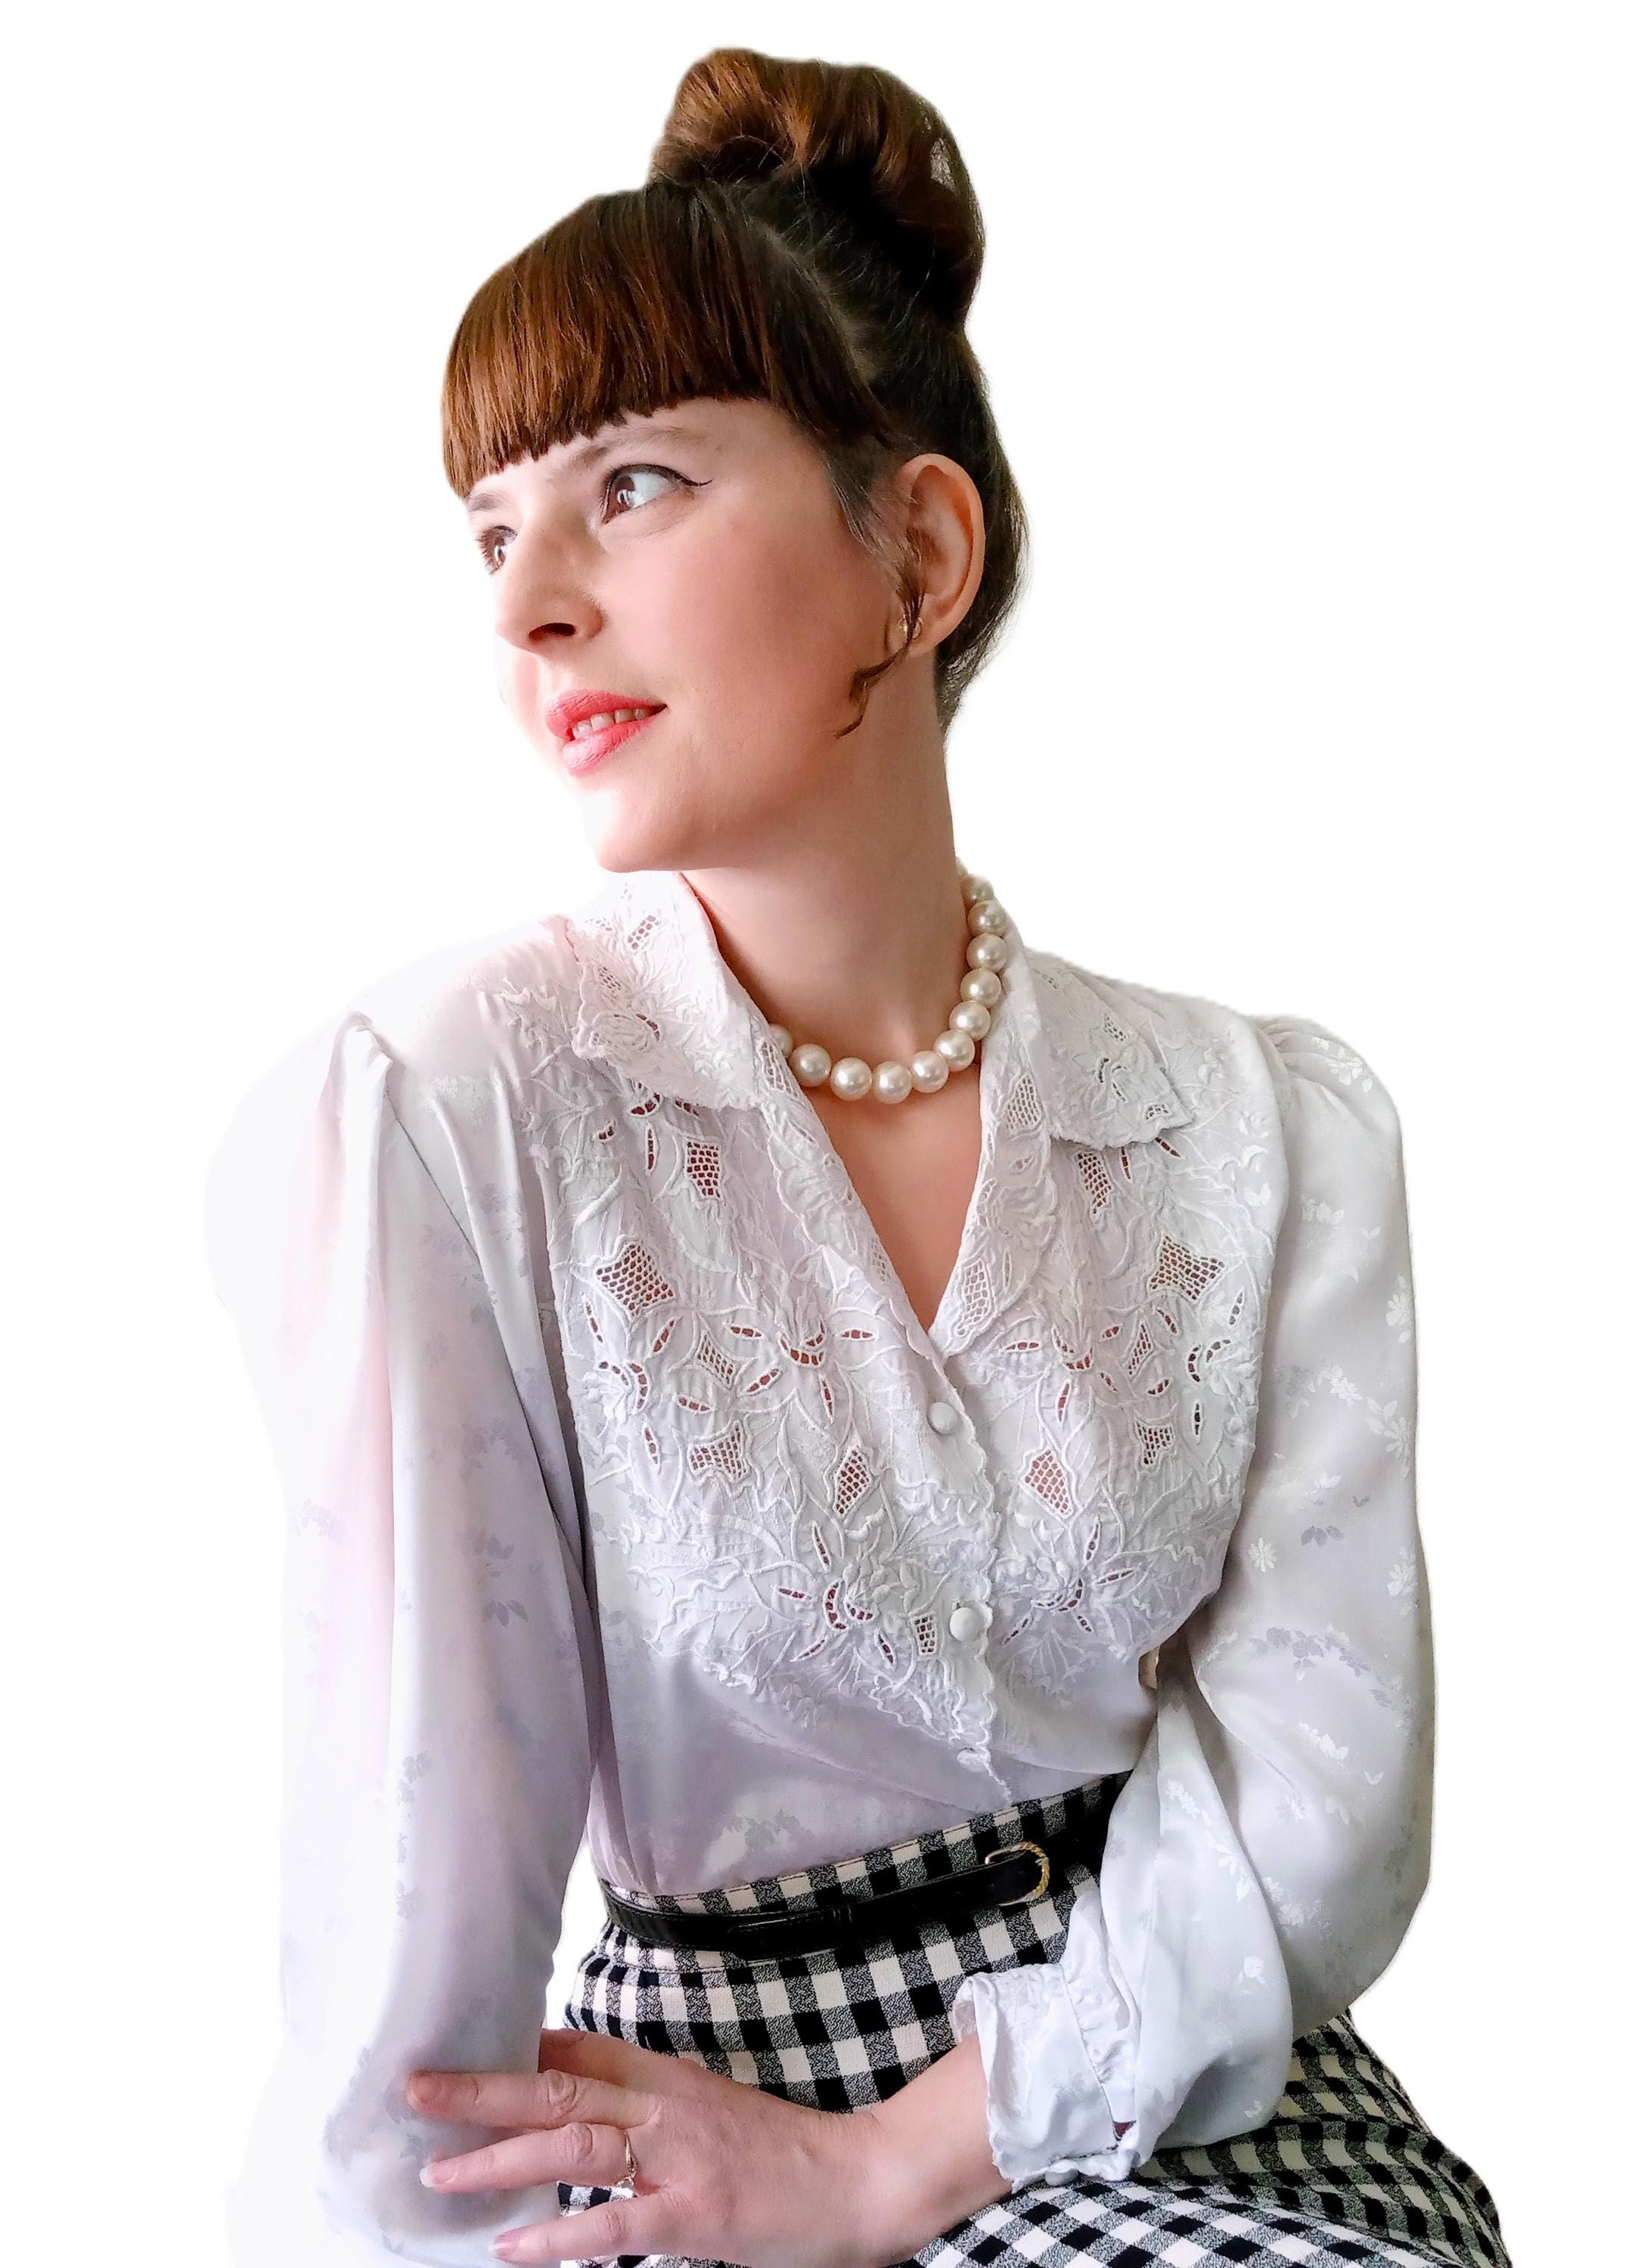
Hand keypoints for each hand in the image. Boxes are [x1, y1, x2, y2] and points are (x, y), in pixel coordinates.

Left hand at [406, 2024, 911, 2266]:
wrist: (857, 2179)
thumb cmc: (777, 2152)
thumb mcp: (706, 2111)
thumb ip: (645, 2107)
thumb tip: (577, 2109)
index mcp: (665, 2079)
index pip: (576, 2048)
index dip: (512, 2045)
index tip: (455, 2043)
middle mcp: (663, 2107)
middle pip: (557, 2088)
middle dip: (482, 2089)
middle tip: (416, 2088)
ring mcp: (678, 2159)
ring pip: (572, 2147)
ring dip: (500, 2157)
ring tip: (440, 2170)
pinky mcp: (695, 2213)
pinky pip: (613, 2226)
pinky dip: (559, 2238)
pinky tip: (512, 2248)